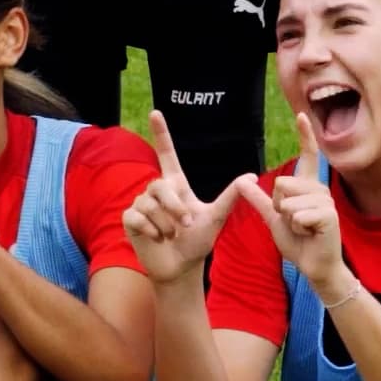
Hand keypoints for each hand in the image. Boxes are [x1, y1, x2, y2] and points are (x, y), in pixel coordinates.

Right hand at [123, 110, 245, 283]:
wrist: (181, 268)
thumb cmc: (197, 242)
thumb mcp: (215, 218)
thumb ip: (229, 197)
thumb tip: (251, 175)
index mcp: (176, 185)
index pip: (166, 154)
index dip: (161, 134)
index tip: (156, 112)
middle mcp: (157, 191)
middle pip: (161, 185)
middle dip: (175, 207)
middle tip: (184, 226)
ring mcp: (141, 204)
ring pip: (150, 203)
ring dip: (165, 224)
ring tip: (170, 235)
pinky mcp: (129, 219)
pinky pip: (138, 217)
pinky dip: (152, 231)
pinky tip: (157, 239)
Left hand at [236, 112, 346, 297]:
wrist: (313, 265)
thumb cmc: (297, 241)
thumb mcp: (273, 218)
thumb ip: (259, 199)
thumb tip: (241, 182)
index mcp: (307, 187)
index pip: (307, 156)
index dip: (305, 135)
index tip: (301, 115)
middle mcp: (318, 189)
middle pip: (281, 183)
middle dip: (279, 206)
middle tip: (294, 221)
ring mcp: (326, 201)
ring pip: (287, 201)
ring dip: (288, 220)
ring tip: (303, 228)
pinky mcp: (329, 215)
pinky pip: (297, 214)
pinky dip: (297, 228)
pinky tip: (310, 234)